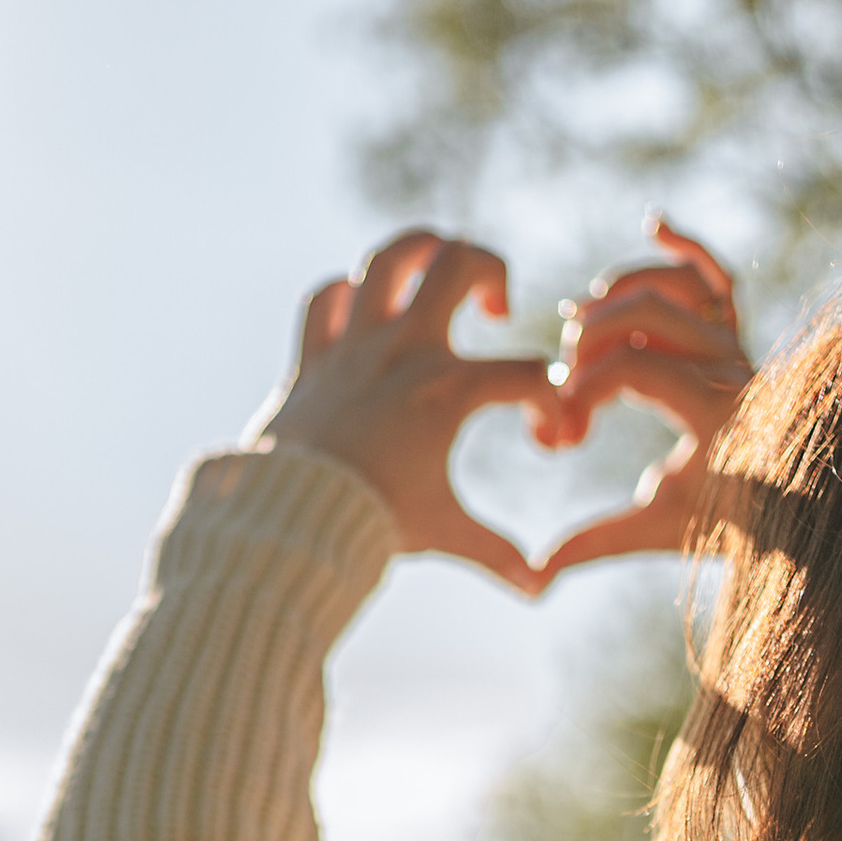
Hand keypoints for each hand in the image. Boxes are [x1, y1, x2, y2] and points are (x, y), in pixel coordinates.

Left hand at [254, 230, 560, 593]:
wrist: (289, 519)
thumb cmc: (371, 524)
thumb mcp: (443, 533)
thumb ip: (495, 553)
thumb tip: (537, 590)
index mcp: (448, 390)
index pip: (527, 373)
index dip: (552, 402)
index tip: (546, 439)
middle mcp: (403, 351)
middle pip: (460, 261)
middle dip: (491, 269)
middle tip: (495, 309)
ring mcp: (353, 346)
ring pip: (389, 257)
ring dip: (420, 250)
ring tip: (436, 271)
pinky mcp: (311, 356)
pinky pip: (324, 297)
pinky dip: (344, 295)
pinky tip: (362, 312)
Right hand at [540, 221, 752, 577]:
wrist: (791, 504)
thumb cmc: (723, 520)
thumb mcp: (658, 529)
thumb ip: (597, 541)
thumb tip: (537, 573)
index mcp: (716, 413)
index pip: (635, 371)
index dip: (585, 390)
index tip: (561, 429)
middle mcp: (732, 366)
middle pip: (648, 315)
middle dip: (591, 339)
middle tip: (561, 376)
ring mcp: (736, 344)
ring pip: (671, 288)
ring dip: (616, 298)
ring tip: (575, 327)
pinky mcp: (737, 332)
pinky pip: (716, 275)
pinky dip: (687, 247)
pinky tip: (655, 224)